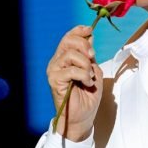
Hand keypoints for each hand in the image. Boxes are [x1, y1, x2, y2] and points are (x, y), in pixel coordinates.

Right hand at [46, 25, 103, 141]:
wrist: (83, 116)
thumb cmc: (87, 96)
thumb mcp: (93, 70)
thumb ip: (90, 55)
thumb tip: (89, 36)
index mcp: (65, 58)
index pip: (68, 37)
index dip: (79, 31)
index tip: (90, 30)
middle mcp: (57, 62)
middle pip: (68, 41)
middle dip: (85, 46)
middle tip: (92, 57)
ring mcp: (54, 70)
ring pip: (71, 54)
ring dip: (86, 64)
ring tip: (89, 76)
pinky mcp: (54, 80)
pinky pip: (71, 70)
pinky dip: (83, 75)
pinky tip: (86, 82)